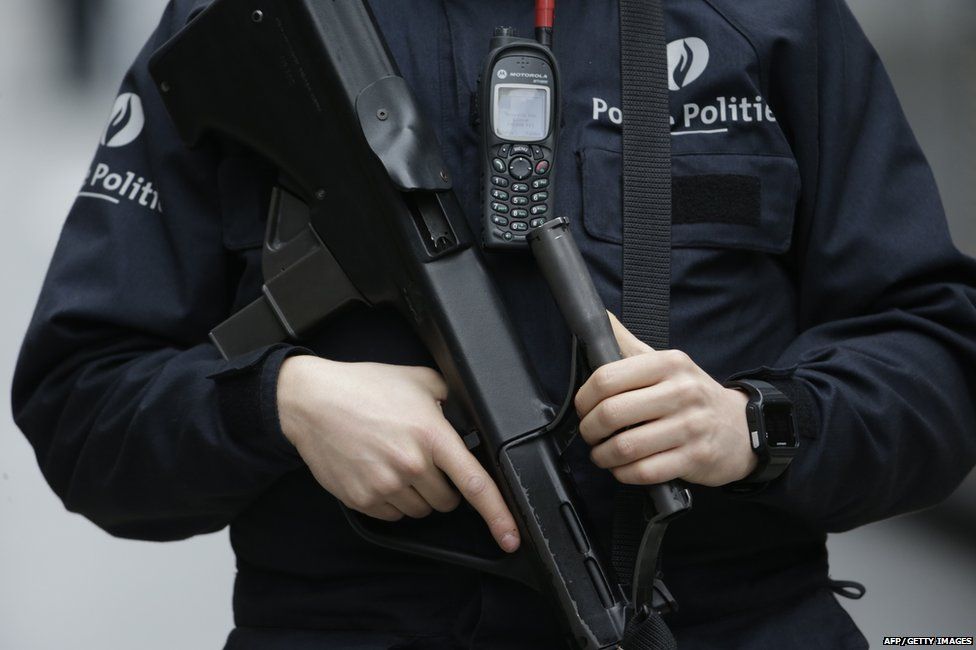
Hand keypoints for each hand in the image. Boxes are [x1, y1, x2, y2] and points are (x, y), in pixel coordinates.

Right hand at [276, 356, 520, 552]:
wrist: (312, 402)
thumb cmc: (364, 387)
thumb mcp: (418, 379)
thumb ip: (450, 399)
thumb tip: (468, 416)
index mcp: (431, 435)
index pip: (475, 483)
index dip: (499, 515)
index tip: (511, 536)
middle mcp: (411, 464)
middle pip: (448, 501)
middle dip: (444, 486)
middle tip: (424, 461)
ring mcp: (385, 485)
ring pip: (421, 510)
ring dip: (418, 494)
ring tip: (396, 461)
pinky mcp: (362, 499)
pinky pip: (393, 515)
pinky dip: (393, 501)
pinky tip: (380, 472)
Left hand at [574, 313, 756, 486]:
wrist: (742, 427)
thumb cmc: (692, 395)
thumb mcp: (666, 363)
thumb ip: (629, 343)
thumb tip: (599, 315)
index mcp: (668, 363)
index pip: (607, 378)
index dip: (584, 397)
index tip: (584, 407)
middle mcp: (681, 392)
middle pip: (611, 413)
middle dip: (589, 429)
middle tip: (590, 433)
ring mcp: (690, 427)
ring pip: (625, 446)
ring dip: (603, 455)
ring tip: (602, 452)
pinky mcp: (695, 458)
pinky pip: (644, 471)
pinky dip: (623, 473)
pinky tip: (623, 467)